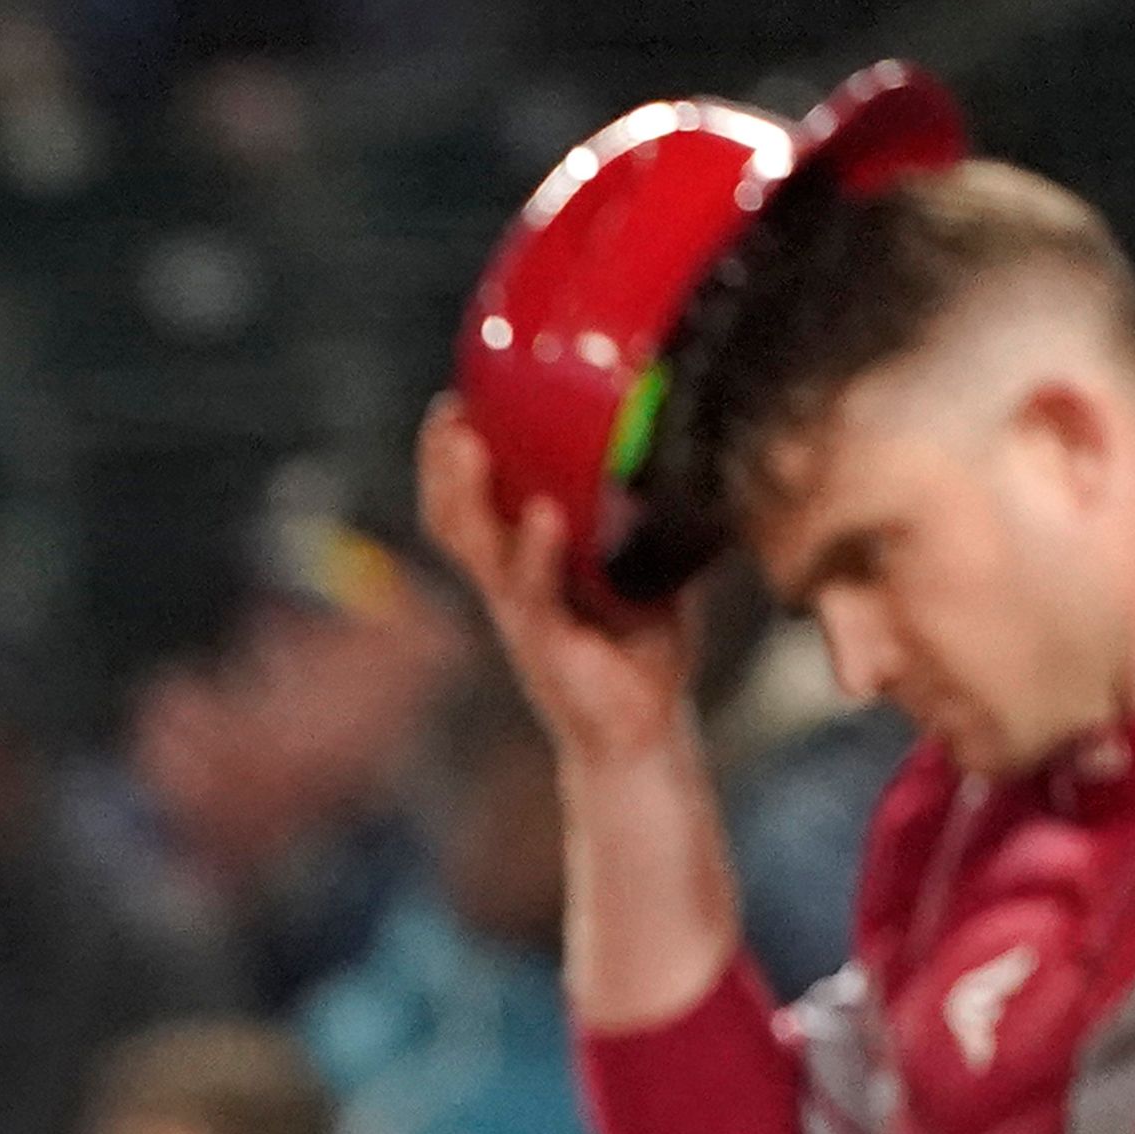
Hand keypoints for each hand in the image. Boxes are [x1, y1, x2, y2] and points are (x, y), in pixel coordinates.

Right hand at [414, 393, 701, 770]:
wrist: (643, 735)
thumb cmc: (641, 650)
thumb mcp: (644, 571)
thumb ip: (648, 520)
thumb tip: (694, 452)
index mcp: (525, 564)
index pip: (472, 503)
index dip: (451, 456)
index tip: (456, 398)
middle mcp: (511, 585)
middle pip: (452, 517)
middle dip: (440, 463)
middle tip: (447, 411)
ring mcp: (522, 615)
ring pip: (477, 547)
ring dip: (468, 493)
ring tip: (471, 445)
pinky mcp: (547, 644)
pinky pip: (533, 591)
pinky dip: (536, 551)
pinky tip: (545, 514)